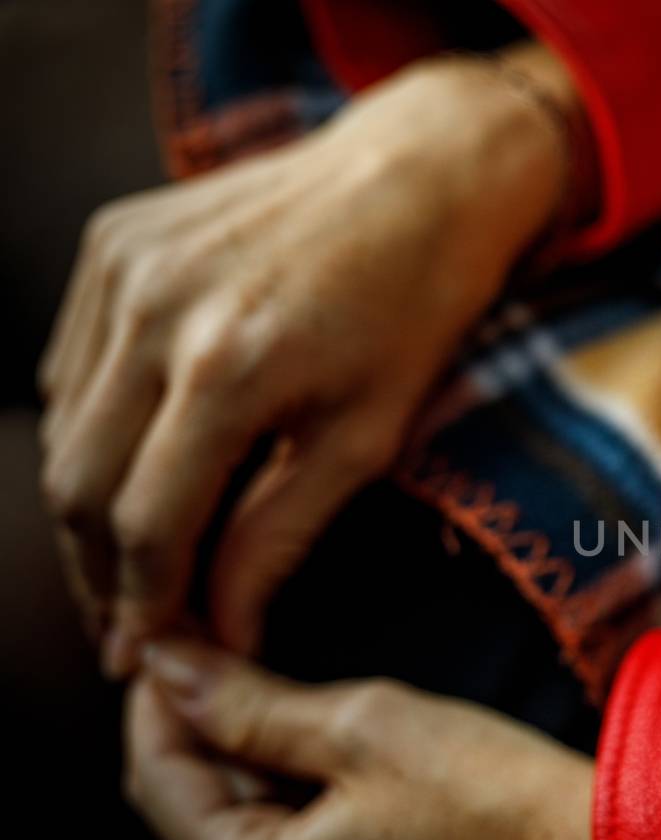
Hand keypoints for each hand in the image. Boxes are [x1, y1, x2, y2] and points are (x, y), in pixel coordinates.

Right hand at [39, 45, 584, 673]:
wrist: (416, 178)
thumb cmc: (415, 314)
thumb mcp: (368, 438)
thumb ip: (279, 538)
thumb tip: (227, 633)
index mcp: (228, 367)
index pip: (146, 524)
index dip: (141, 605)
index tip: (148, 657)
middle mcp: (155, 311)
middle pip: (79, 484)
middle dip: (98, 573)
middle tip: (129, 626)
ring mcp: (123, 266)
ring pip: (62, 426)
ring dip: (88, 507)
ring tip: (133, 564)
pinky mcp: (112, 240)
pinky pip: (72, 362)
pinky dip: (92, 427)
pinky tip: (135, 467)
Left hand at [124, 639, 598, 839]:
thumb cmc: (498, 800)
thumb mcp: (366, 726)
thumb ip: (252, 703)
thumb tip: (167, 668)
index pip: (156, 776)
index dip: (159, 692)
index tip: (179, 622)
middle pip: (197, 808)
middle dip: (205, 723)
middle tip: (230, 636)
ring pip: (249, 827)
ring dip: (253, 754)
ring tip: (284, 677)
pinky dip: (299, 791)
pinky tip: (333, 738)